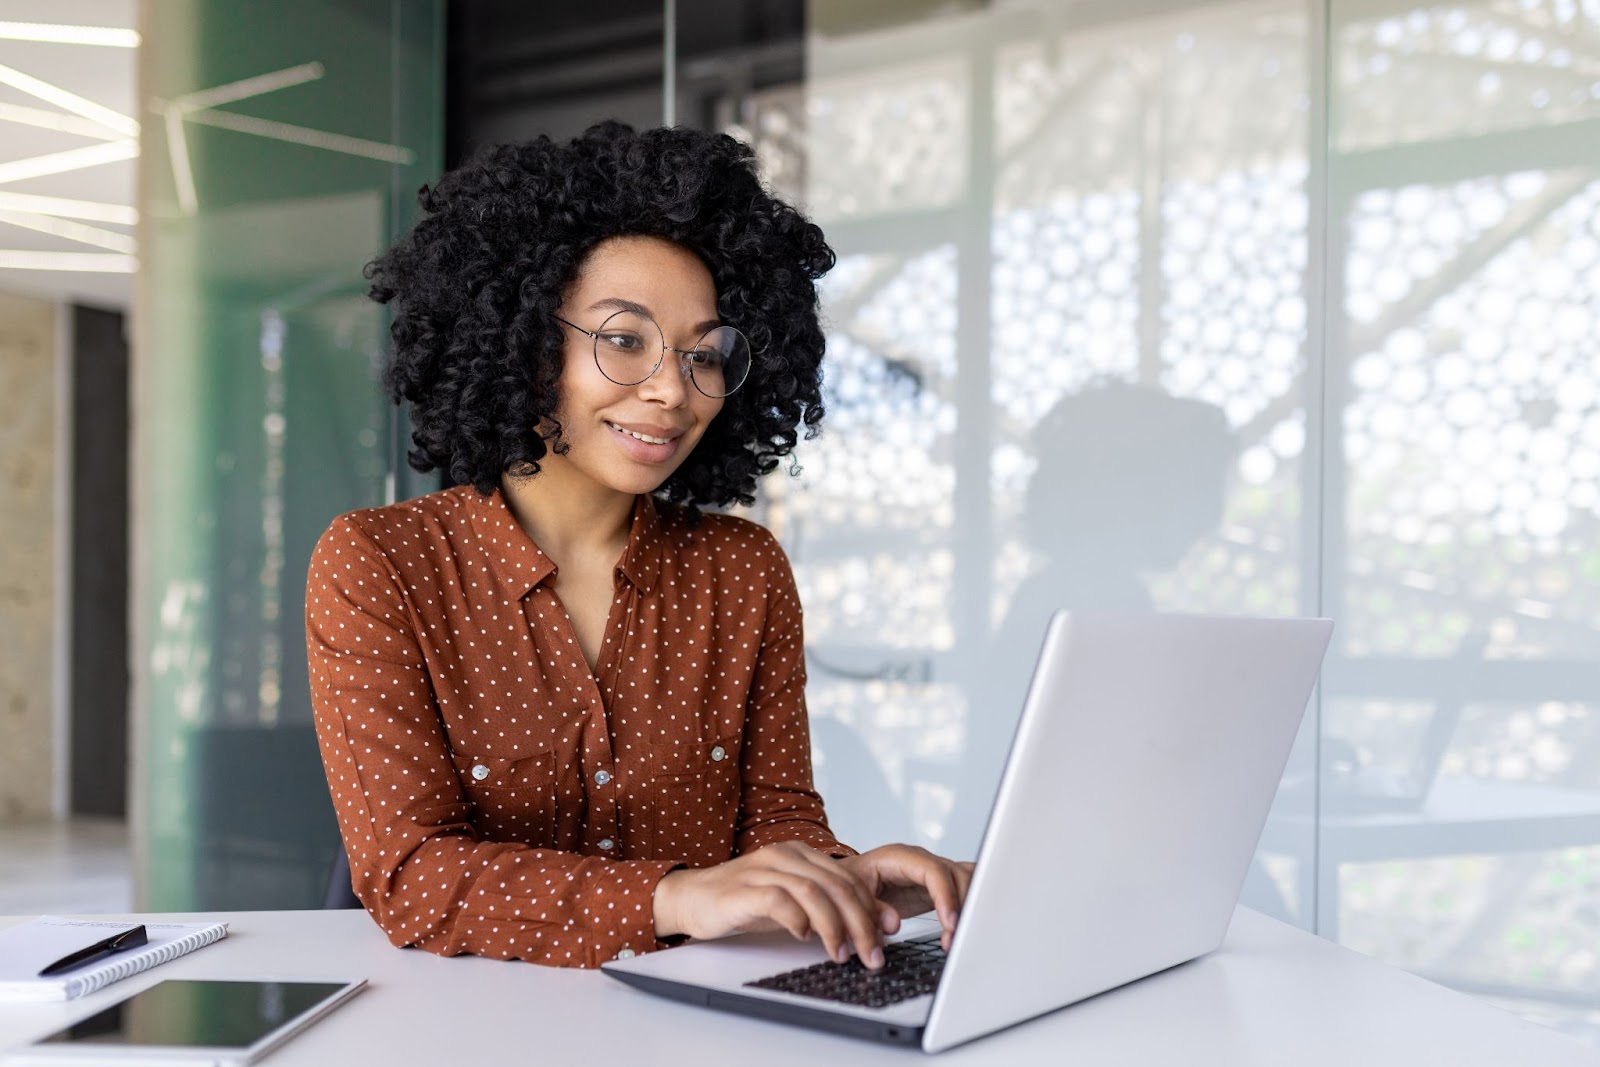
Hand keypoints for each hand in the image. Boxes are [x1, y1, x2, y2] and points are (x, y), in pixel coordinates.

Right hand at [653, 841, 898, 967]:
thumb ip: (832, 908)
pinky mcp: (742, 889)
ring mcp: (763, 869)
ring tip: (841, 954)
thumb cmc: (746, 902)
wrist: (692, 898)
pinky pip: (778, 899)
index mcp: (801, 854)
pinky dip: (797, 919)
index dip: (871, 908)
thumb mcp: (794, 904)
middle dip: (860, 923)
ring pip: (813, 892)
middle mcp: (785, 855)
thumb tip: (880, 925)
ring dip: (834, 927)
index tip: (885, 937)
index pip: (848, 878)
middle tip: (871, 955)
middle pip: (837, 885)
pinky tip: (803, 937)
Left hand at [837, 845, 974, 950]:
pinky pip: (966, 887)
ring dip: (968, 908)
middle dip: (961, 906)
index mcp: (899, 857)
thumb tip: (892, 924)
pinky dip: (971, 905)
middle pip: (956, 875)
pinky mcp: (940, 886)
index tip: (949, 923)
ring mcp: (933, 871)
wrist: (849, 883)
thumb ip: (870, 909)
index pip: (933, 870)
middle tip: (954, 938)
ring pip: (966, 880)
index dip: (945, 896)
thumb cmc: (850, 883)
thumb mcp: (851, 896)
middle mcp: (921, 861)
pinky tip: (969, 925)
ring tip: (958, 936)